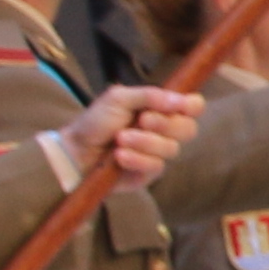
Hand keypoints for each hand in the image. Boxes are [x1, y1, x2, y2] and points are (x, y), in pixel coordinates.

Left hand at [60, 82, 205, 182]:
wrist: (76, 151)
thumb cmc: (96, 121)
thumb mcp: (119, 99)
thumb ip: (150, 96)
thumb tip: (181, 100)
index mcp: (161, 109)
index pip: (192, 107)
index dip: (192, 106)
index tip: (182, 106)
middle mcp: (164, 131)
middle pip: (188, 129)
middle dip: (166, 124)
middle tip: (143, 120)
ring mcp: (158, 153)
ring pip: (171, 149)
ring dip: (145, 142)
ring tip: (120, 139)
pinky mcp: (149, 173)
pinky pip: (156, 166)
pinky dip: (137, 159)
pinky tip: (119, 156)